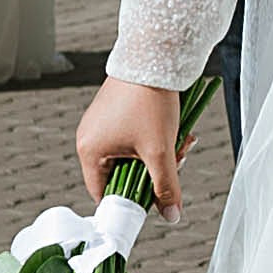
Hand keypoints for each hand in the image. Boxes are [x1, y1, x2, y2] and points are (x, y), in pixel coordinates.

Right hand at [77, 77, 182, 218]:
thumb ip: (166, 187)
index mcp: (89, 151)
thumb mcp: (161, 151)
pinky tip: (178, 129)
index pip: (104, 193)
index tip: (154, 200)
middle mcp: (90, 137)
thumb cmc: (150, 102)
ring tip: (183, 141)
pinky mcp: (116, 110)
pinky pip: (135, 136)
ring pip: (134, 154)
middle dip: (155, 171)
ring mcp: (102, 123)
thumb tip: (172, 217)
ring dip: (161, 153)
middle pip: (123, 173)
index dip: (130, 200)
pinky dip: (157, 137)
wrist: (154, 55)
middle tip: (178, 160)